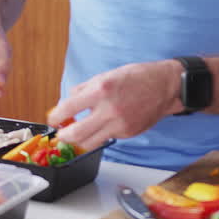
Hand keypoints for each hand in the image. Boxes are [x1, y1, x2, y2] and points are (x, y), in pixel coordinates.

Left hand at [46, 60, 181, 152]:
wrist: (164, 86)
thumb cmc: (136, 77)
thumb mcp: (106, 75)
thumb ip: (84, 90)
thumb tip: (66, 104)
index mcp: (100, 90)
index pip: (67, 108)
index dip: (55, 117)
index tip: (53, 119)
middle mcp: (109, 109)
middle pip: (75, 134)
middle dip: (63, 136)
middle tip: (61, 133)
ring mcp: (119, 124)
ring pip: (89, 143)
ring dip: (78, 141)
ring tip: (76, 134)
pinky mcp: (128, 133)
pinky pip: (106, 139)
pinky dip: (99, 135)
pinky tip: (101, 127)